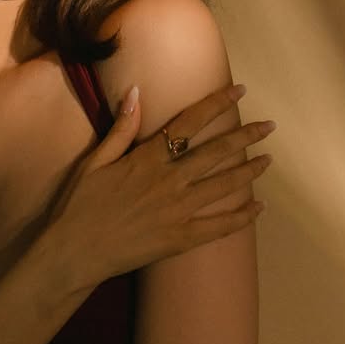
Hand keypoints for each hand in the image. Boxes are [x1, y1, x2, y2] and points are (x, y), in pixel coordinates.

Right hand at [45, 83, 273, 288]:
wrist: (75, 252)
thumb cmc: (80, 206)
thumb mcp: (95, 161)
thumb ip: (121, 128)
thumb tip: (136, 92)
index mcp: (147, 158)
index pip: (190, 122)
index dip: (217, 103)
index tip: (239, 90)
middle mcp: (169, 180)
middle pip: (216, 151)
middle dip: (246, 135)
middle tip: (269, 126)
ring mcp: (178, 211)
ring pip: (224, 185)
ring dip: (250, 170)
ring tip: (268, 159)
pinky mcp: (181, 238)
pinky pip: (220, 226)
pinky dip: (242, 216)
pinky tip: (259, 208)